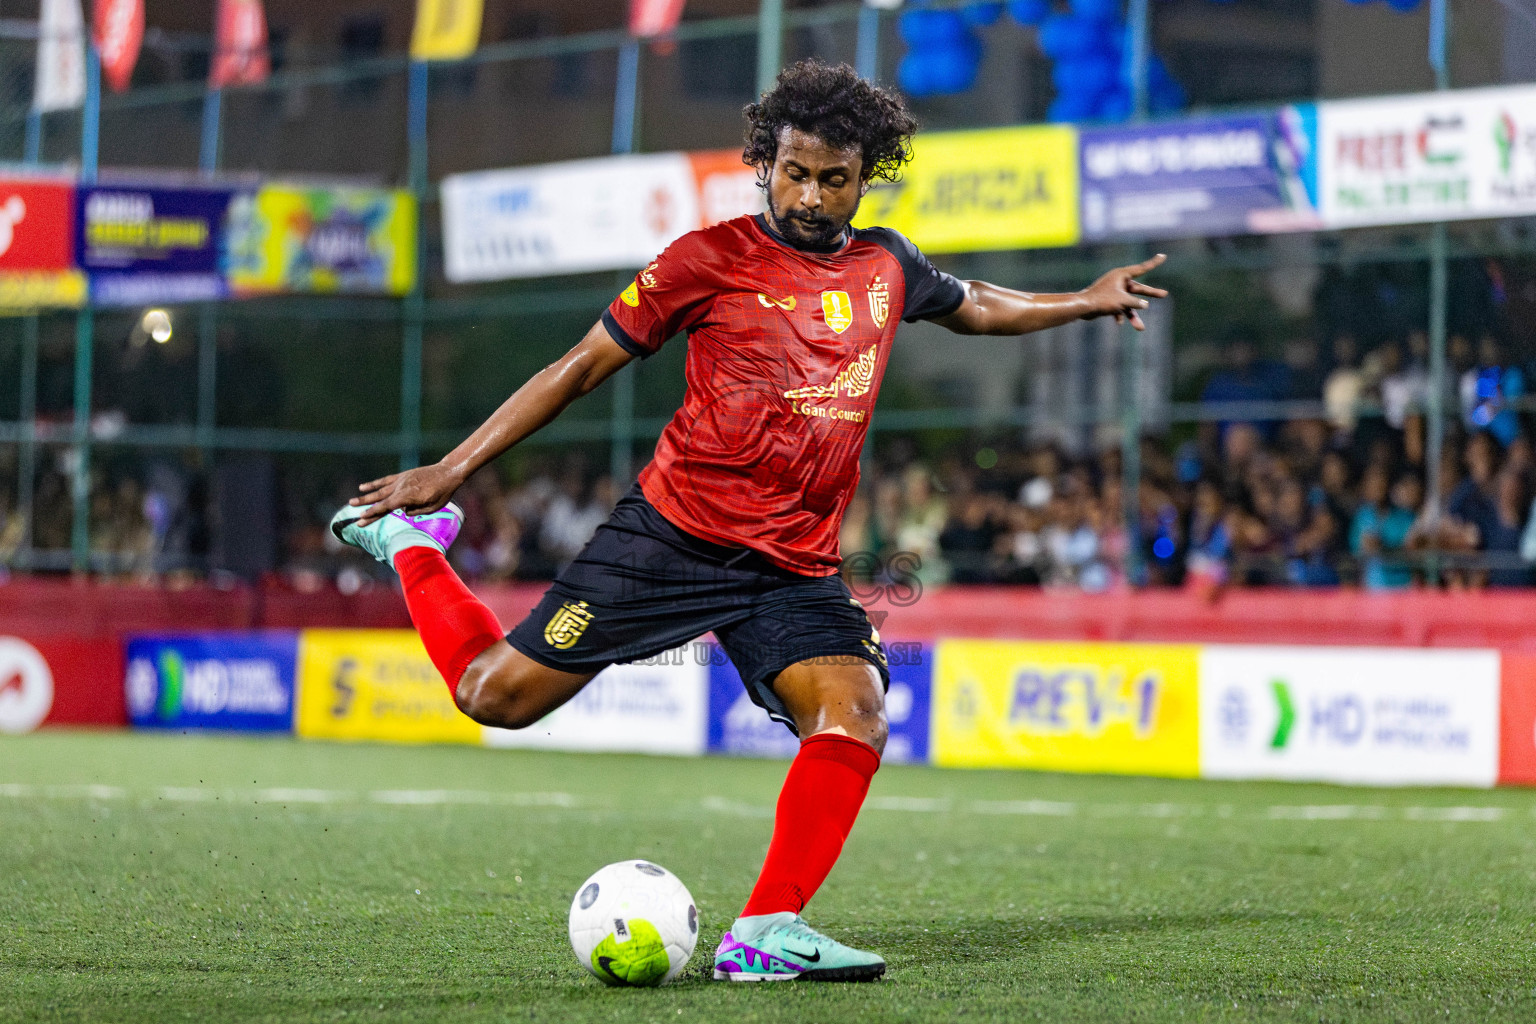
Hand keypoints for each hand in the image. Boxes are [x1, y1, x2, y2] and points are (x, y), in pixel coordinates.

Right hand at [349, 462, 463, 525]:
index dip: (373, 514)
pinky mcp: (402, 476)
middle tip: (353, 514)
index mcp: (408, 497)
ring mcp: (400, 481)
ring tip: (351, 501)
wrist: (447, 473)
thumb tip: (403, 511)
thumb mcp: (432, 508)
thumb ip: (415, 511)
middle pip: (380, 500)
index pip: (386, 507)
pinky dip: (374, 484)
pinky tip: (363, 487)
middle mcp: (401, 488)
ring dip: (365, 496)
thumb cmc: (442, 493)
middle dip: (366, 508)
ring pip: (379, 490)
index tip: (361, 519)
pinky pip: (385, 480)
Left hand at [1080, 253, 1167, 330]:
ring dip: (1133, 315)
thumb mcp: (1123, 302)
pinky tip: (1118, 323)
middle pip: (1138, 288)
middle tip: (1164, 294)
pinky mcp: (1108, 300)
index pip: (1142, 268)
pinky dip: (1119, 315)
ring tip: (1140, 328)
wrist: (1082, 307)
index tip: (1163, 256)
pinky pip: (1118, 308)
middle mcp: (1118, 281)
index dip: (1154, 263)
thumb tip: (1145, 305)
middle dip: (1150, 294)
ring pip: (1128, 302)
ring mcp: (1113, 290)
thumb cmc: (1102, 301)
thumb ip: (1136, 303)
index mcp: (1122, 275)